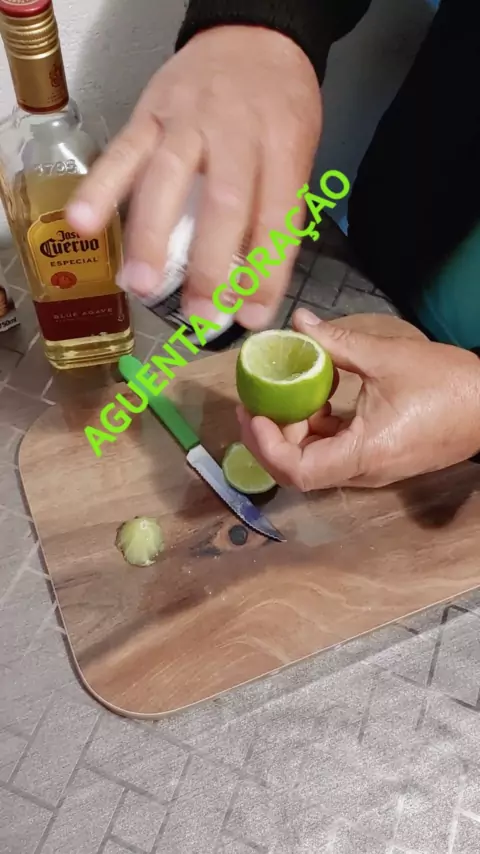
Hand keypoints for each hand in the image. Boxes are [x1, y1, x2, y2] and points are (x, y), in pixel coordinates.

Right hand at [66, 26, 321, 328]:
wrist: (253, 35)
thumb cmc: (280, 107)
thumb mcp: (298, 153)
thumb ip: (277, 211)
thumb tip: (254, 285)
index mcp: (282, 145)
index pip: (277, 219)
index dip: (265, 273)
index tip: (251, 316)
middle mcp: (236, 131)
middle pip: (224, 204)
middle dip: (209, 266)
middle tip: (197, 315)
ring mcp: (189, 119)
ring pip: (168, 180)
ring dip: (151, 237)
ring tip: (140, 286)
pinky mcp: (150, 112)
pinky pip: (122, 152)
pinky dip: (99, 188)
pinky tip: (83, 224)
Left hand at [237, 308, 479, 488]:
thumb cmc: (446, 383)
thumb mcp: (386, 357)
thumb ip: (335, 343)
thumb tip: (298, 323)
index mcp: (364, 453)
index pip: (298, 471)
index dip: (267, 446)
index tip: (255, 411)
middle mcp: (364, 471)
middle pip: (300, 469)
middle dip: (272, 436)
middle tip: (257, 399)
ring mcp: (371, 468)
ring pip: (316, 461)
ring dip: (294, 430)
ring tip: (284, 391)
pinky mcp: (378, 458)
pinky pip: (335, 451)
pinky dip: (318, 428)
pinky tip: (319, 395)